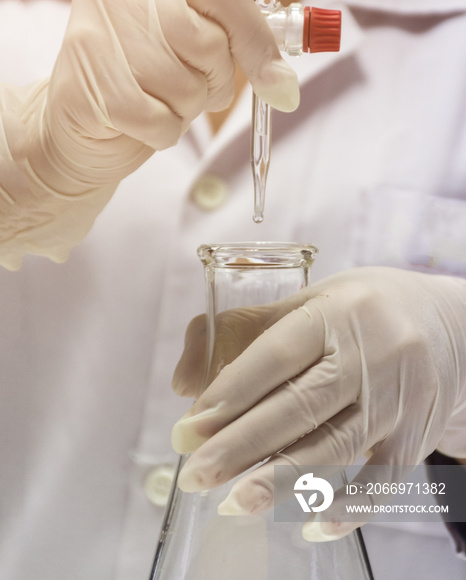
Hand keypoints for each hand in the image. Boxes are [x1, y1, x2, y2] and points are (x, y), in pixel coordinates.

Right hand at [0, 0, 298, 267]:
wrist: (82, 121)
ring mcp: (93, 36)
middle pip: (208, 44)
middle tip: (194, 85)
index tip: (278, 80)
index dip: (255, 40)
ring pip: (186, 88)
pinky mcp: (86, 88)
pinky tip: (144, 121)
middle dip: (214, 80)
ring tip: (161, 98)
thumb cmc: (146, 70)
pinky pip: (159, 122)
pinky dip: (164, 133)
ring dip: (186, 109)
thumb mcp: (189, 23)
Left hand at [171, 267, 465, 539]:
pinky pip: (381, 483)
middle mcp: (372, 355)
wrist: (453, 327)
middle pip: (299, 407)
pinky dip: (345, 509)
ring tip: (233, 502)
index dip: (229, 394)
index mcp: (337, 312)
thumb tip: (184, 382)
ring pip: (334, 448)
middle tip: (195, 474)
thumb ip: (244, 330)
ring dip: (279, 481)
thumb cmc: (367, 310)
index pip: (275, 356)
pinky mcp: (416, 438)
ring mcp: (397, 400)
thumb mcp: (311, 300)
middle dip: (241, 446)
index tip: (188, 429)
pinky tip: (306, 524)